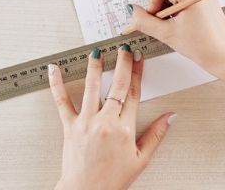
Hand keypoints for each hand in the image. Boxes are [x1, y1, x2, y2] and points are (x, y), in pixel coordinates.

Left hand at [48, 44, 174, 189]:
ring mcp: (86, 122)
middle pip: (116, 86)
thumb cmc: (113, 180)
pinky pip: (61, 101)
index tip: (139, 57)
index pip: (133, 93)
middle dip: (121, 63)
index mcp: (124, 129)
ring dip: (94, 67)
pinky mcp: (69, 126)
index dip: (137, 72)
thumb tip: (171, 116)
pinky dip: (56, 84)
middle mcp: (105, 122)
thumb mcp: (141, 160)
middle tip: (124, 47)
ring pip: (91, 88)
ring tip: (97, 51)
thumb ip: (156, 135)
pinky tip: (54, 68)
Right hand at [125, 0, 224, 80]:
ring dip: (169, 8)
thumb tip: (133, 11)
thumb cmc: (204, 48)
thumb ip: (145, 21)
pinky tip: (185, 22)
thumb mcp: (168, 34)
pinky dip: (178, 7)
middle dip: (161, 6)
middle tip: (169, 25)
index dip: (152, 2)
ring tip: (179, 25)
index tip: (159, 18)